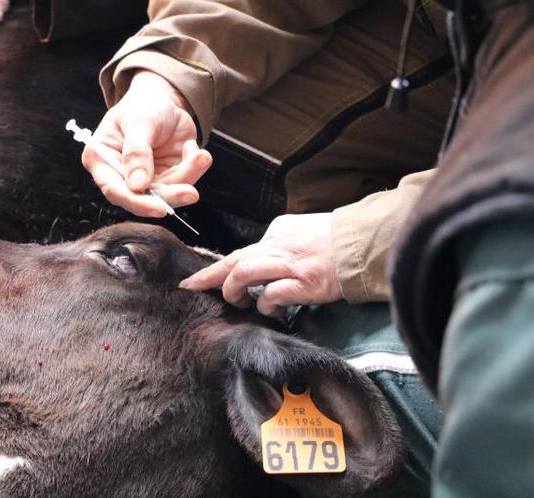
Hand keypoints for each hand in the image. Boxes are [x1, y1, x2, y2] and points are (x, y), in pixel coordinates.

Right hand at [81, 70, 212, 216]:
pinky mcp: (166, 177)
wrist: (164, 99)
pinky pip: (183, 182)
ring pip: (167, 193)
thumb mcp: (139, 122)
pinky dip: (194, 168)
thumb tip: (138, 185)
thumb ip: (137, 152)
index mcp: (102, 159)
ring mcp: (145, 179)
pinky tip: (196, 150)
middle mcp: (120, 174)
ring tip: (201, 157)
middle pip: (143, 198)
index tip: (160, 208)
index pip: (115, 190)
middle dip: (169, 196)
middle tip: (191, 193)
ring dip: (187, 177)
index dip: (137, 202)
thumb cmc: (142, 105)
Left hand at [179, 213, 342, 314]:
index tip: (201, 278)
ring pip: (243, 272)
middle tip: (189, 287)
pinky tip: (271, 311)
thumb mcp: (302, 231)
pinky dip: (265, 305)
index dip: (219, 267)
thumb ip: (282, 242)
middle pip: (233, 261)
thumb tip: (265, 256)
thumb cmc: (336, 240)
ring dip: (233, 290)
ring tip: (234, 301)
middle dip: (207, 277)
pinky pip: (270, 296)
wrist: (364, 243)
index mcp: (277, 233)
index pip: (241, 252)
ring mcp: (289, 265)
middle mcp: (278, 246)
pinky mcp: (302, 283)